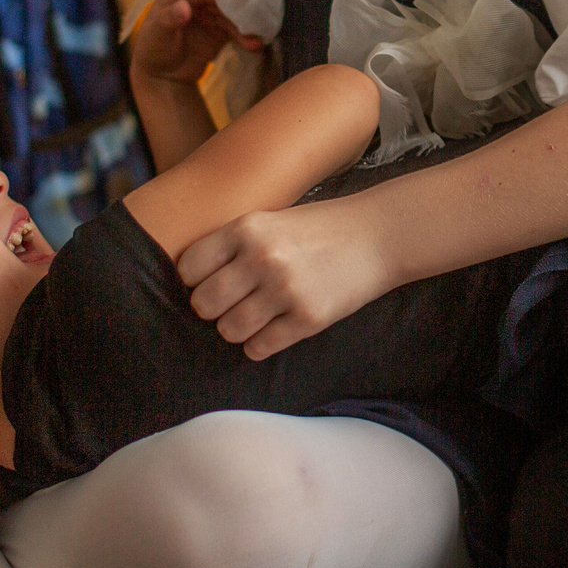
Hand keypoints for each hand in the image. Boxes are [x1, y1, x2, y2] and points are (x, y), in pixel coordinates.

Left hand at [130, 0, 258, 88]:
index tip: (240, 0)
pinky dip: (246, 38)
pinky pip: (237, 31)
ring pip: (233, 16)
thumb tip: (185, 6)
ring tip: (256, 42)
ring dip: (246, 28)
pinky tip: (255, 47)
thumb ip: (169, 19)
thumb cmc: (152, 50)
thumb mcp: (157, 35)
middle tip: (256, 21)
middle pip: (223, 0)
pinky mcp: (221, 30)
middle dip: (239, 11)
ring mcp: (211, 14)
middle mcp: (197, 0)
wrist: (163, 76)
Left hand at [179, 200, 396, 359]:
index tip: (210, 281)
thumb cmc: (320, 228)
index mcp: (247, 228)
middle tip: (231, 303)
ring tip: (255, 316)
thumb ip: (234, 245)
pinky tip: (273, 329)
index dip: (195, 280)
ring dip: (237, 329)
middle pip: (204, 304)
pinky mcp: (308, 318)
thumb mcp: (271, 220)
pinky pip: (260, 348)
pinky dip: (260, 344)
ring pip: (229, 331)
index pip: (189, 268)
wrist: (379, 235)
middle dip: (213, 309)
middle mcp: (262, 258)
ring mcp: (286, 290)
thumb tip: (192, 283)